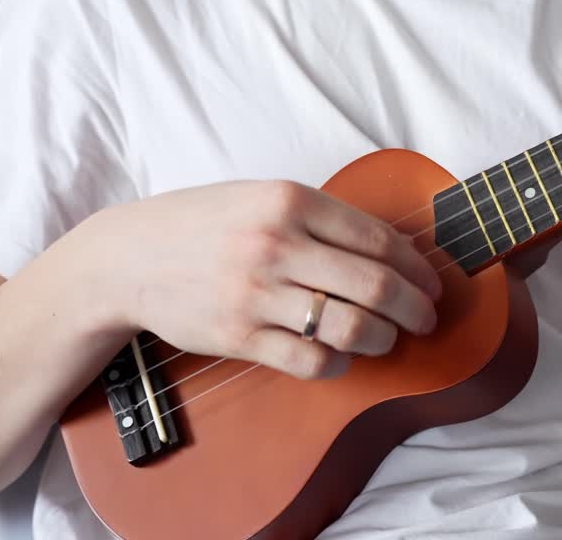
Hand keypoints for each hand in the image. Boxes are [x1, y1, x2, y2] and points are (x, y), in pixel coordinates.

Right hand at [57, 180, 441, 379]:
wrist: (129, 257)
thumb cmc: (205, 224)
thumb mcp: (263, 197)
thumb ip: (323, 218)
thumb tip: (396, 250)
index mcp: (290, 200)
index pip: (379, 239)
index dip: (418, 268)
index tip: (432, 283)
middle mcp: (276, 244)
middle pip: (376, 286)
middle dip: (415, 309)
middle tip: (426, 318)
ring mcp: (256, 292)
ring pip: (350, 327)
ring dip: (383, 338)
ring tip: (386, 338)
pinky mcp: (239, 336)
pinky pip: (310, 360)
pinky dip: (338, 364)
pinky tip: (341, 357)